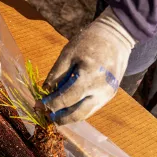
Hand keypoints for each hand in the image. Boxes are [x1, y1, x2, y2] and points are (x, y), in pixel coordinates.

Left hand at [42, 8, 135, 123]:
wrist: (116, 37)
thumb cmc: (90, 41)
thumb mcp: (68, 53)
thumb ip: (57, 73)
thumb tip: (45, 90)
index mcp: (89, 77)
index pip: (67, 99)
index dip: (51, 104)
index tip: (39, 106)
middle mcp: (101, 90)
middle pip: (78, 113)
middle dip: (61, 118)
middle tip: (47, 117)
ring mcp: (108, 94)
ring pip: (86, 113)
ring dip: (70, 117)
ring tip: (56, 116)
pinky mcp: (110, 95)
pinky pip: (93, 107)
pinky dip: (80, 110)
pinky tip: (69, 108)